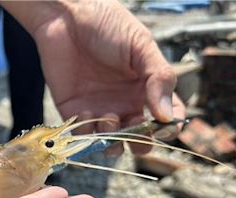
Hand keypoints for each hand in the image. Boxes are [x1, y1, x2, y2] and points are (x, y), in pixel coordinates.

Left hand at [1, 0, 185, 154]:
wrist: (67, 16)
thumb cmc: (107, 24)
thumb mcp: (141, 46)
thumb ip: (158, 78)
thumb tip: (166, 115)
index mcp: (145, 89)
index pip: (164, 118)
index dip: (168, 129)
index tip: (165, 128)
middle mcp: (124, 104)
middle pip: (137, 138)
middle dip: (139, 143)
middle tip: (134, 132)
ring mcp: (99, 109)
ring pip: (110, 142)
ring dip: (112, 139)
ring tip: (109, 118)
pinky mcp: (73, 111)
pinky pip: (82, 134)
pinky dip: (86, 131)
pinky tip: (85, 110)